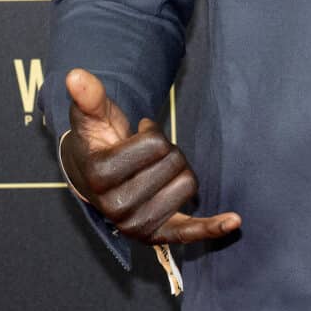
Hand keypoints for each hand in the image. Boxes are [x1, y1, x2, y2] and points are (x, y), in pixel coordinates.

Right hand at [60, 68, 241, 244]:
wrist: (93, 179)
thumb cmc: (98, 142)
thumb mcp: (92, 117)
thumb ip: (89, 97)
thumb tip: (77, 75)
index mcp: (100, 176)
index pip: (156, 144)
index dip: (152, 133)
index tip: (134, 136)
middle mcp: (117, 208)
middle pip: (175, 164)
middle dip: (166, 151)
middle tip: (144, 156)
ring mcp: (137, 225)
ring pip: (189, 185)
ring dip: (178, 171)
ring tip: (153, 171)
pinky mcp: (157, 235)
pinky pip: (189, 231)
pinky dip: (212, 228)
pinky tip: (234, 220)